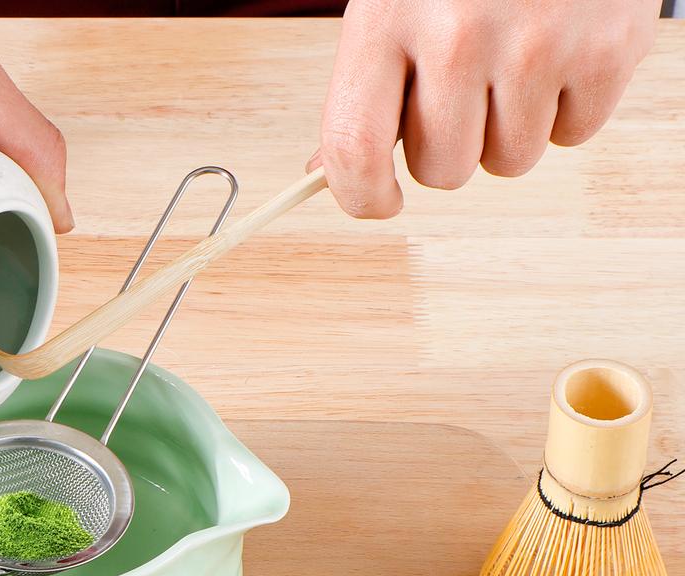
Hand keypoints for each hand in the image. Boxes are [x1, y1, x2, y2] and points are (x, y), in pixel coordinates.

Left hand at [313, 0, 659, 217]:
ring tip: (517, 56)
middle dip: (452, 144)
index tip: (379, 200)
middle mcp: (458, 34)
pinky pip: (571, 135)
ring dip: (510, 127)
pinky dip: (567, 105)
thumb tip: (325, 171)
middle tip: (468, 83)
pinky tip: (561, 49)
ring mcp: (536, 43)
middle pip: (442, 170)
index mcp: (388, 16)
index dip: (361, 195)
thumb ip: (364, 85)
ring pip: (508, 162)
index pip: (355, 148)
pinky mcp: (606, 49)